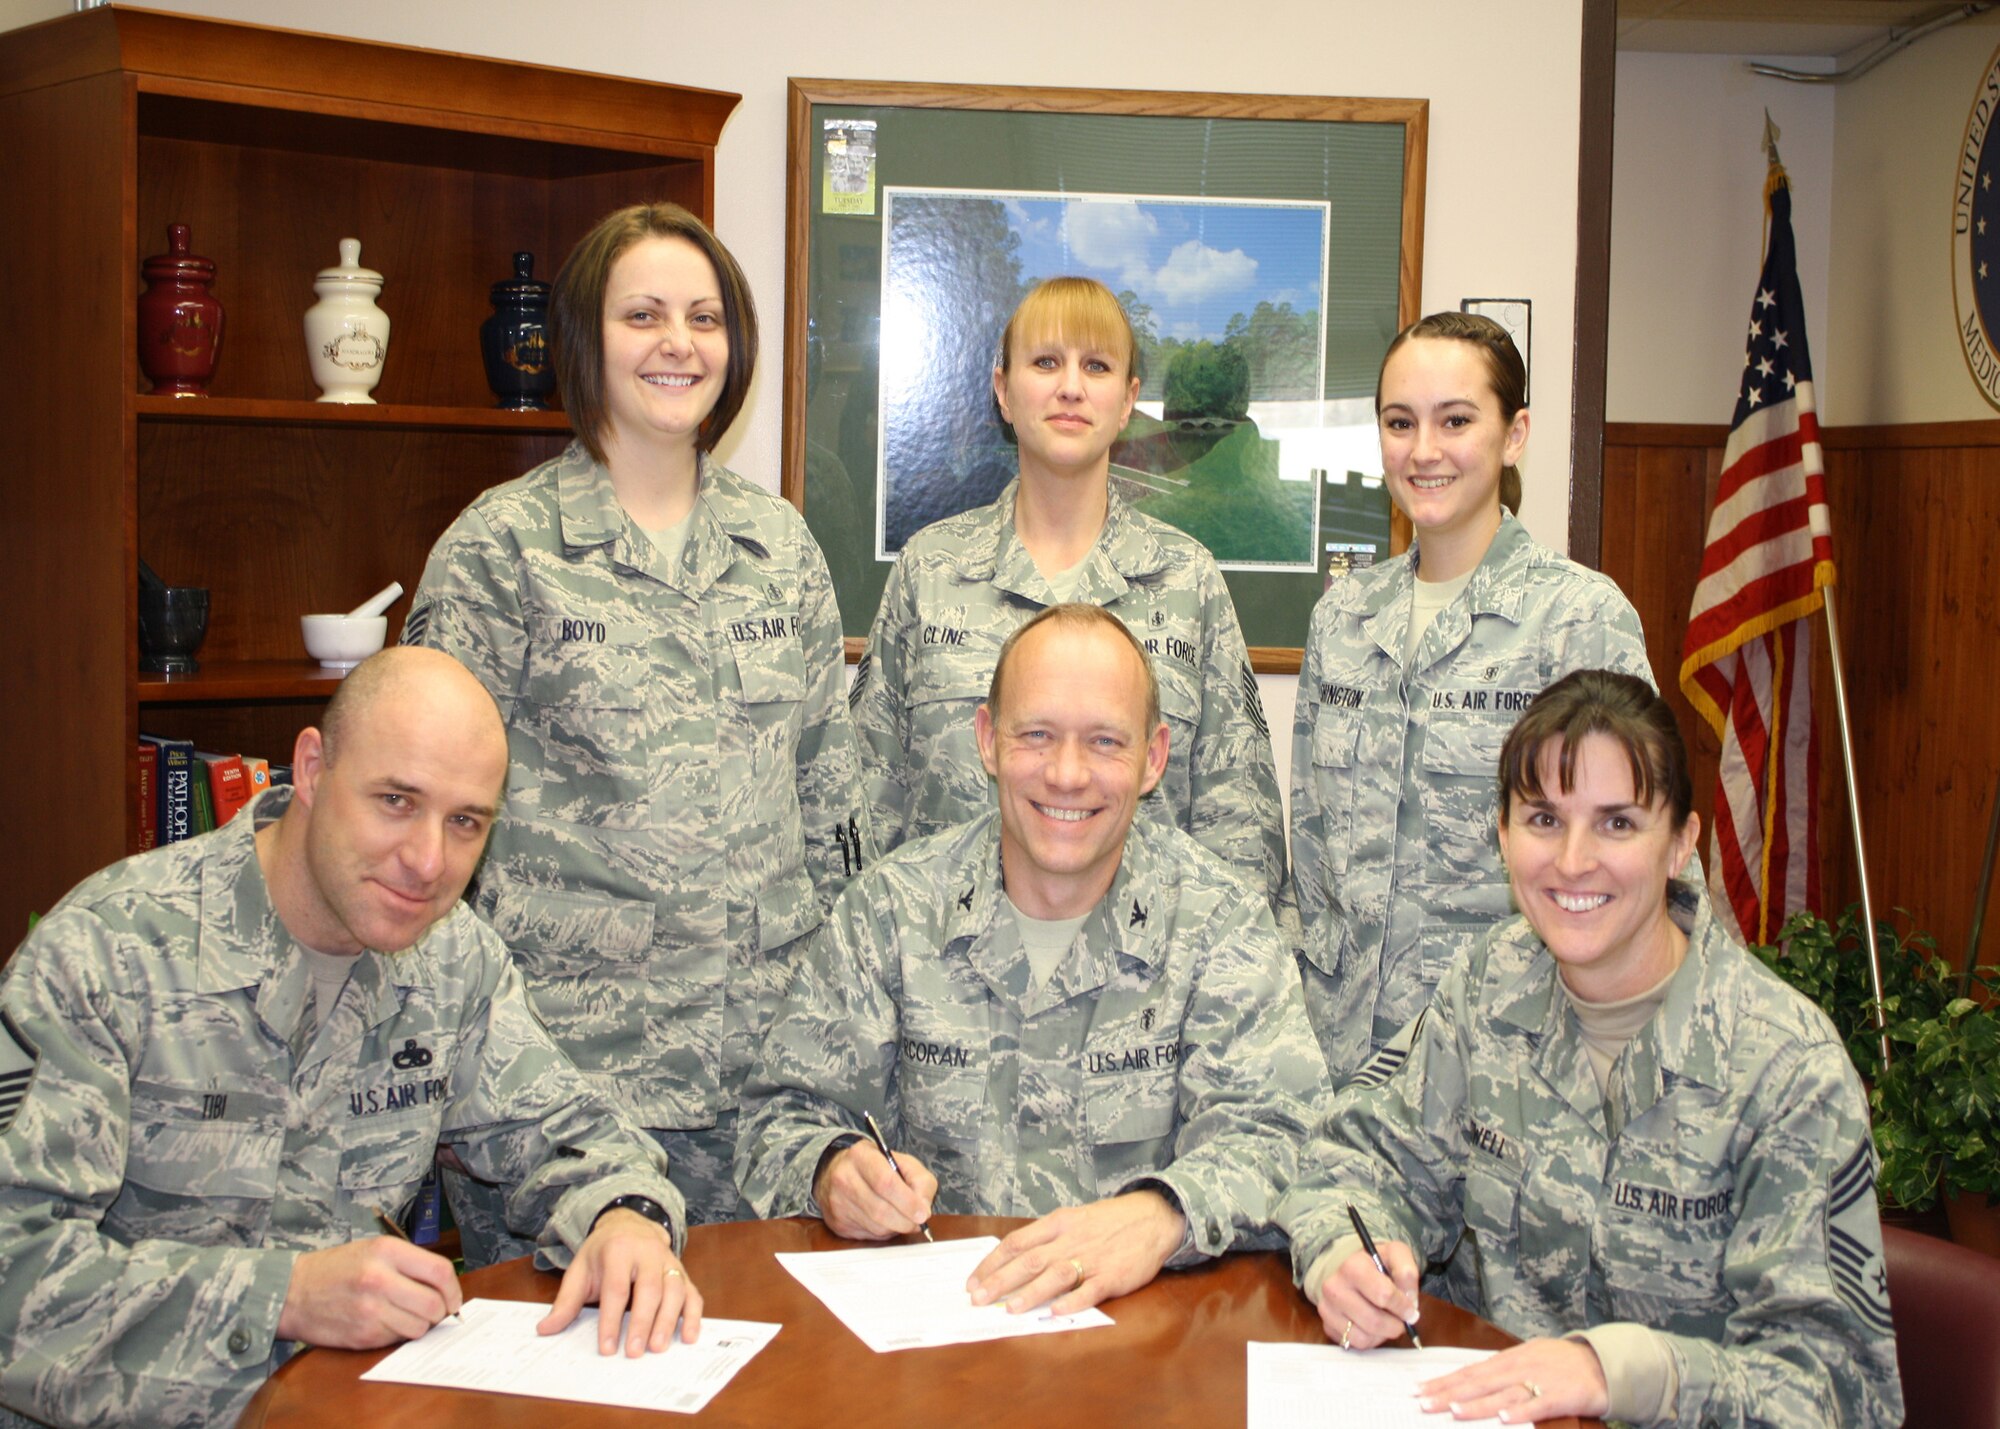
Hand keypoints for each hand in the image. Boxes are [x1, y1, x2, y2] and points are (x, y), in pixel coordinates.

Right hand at [277, 1235, 461, 1348]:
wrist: (291, 1292)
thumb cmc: (336, 1269)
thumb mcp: (373, 1250)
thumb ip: (410, 1264)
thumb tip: (446, 1287)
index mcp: (386, 1251)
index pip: (440, 1271)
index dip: (454, 1289)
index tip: (453, 1298)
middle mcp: (380, 1279)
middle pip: (434, 1304)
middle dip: (440, 1311)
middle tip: (434, 1310)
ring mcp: (370, 1309)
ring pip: (420, 1327)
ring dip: (419, 1324)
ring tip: (404, 1314)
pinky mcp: (363, 1334)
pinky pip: (398, 1339)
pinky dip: (398, 1334)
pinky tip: (383, 1322)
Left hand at [537, 1208, 701, 1355]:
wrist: (628, 1225)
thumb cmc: (602, 1252)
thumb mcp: (580, 1270)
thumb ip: (566, 1301)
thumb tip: (546, 1329)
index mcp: (618, 1250)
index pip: (616, 1288)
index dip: (611, 1320)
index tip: (607, 1348)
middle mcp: (648, 1253)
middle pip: (649, 1289)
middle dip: (642, 1323)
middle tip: (635, 1352)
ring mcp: (668, 1261)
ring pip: (674, 1290)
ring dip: (669, 1321)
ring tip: (658, 1347)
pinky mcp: (682, 1272)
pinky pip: (692, 1293)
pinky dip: (694, 1315)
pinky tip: (690, 1336)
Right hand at [815, 1139, 935, 1239]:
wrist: (840, 1171)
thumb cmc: (876, 1167)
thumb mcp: (902, 1162)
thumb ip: (920, 1180)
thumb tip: (923, 1209)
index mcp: (861, 1156)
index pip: (886, 1182)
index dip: (907, 1201)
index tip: (922, 1213)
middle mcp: (844, 1178)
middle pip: (880, 1209)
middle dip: (905, 1221)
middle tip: (917, 1222)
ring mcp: (837, 1202)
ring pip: (875, 1226)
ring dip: (895, 1228)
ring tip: (902, 1218)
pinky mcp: (837, 1222)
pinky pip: (867, 1235)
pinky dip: (883, 1233)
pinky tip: (885, 1221)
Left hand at [967, 1189, 1184, 1314]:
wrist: (1153, 1216)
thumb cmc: (1109, 1221)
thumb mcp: (1073, 1219)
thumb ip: (1046, 1238)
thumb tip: (1013, 1259)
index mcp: (1058, 1223)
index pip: (1016, 1242)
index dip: (991, 1263)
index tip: (973, 1281)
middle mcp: (1071, 1239)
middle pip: (1030, 1260)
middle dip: (1000, 1280)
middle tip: (978, 1299)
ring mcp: (1092, 1257)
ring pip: (1056, 1274)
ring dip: (1031, 1292)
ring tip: (1010, 1308)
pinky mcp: (1114, 1275)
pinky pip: (1091, 1290)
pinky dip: (1073, 1301)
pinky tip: (1056, 1312)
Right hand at [1316, 1241, 1421, 1349]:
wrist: (1352, 1270)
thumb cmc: (1377, 1264)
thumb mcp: (1397, 1255)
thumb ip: (1407, 1272)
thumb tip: (1409, 1300)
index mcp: (1353, 1266)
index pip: (1383, 1295)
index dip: (1403, 1306)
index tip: (1411, 1310)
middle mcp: (1334, 1287)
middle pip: (1374, 1320)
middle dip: (1395, 1325)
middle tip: (1402, 1320)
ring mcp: (1327, 1308)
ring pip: (1364, 1337)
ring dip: (1383, 1334)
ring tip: (1387, 1321)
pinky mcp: (1327, 1325)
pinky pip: (1355, 1343)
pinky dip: (1370, 1340)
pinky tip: (1373, 1326)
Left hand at [1414, 1337, 1608, 1422]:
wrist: (1601, 1363)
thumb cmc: (1560, 1362)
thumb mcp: (1527, 1358)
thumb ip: (1501, 1369)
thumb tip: (1471, 1379)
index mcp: (1509, 1359)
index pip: (1469, 1372)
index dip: (1444, 1381)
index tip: (1419, 1389)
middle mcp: (1519, 1367)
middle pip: (1478, 1382)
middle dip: (1448, 1393)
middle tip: (1422, 1402)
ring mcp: (1539, 1380)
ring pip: (1502, 1393)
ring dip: (1477, 1404)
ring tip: (1452, 1410)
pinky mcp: (1560, 1395)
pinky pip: (1538, 1405)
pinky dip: (1521, 1411)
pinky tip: (1504, 1418)